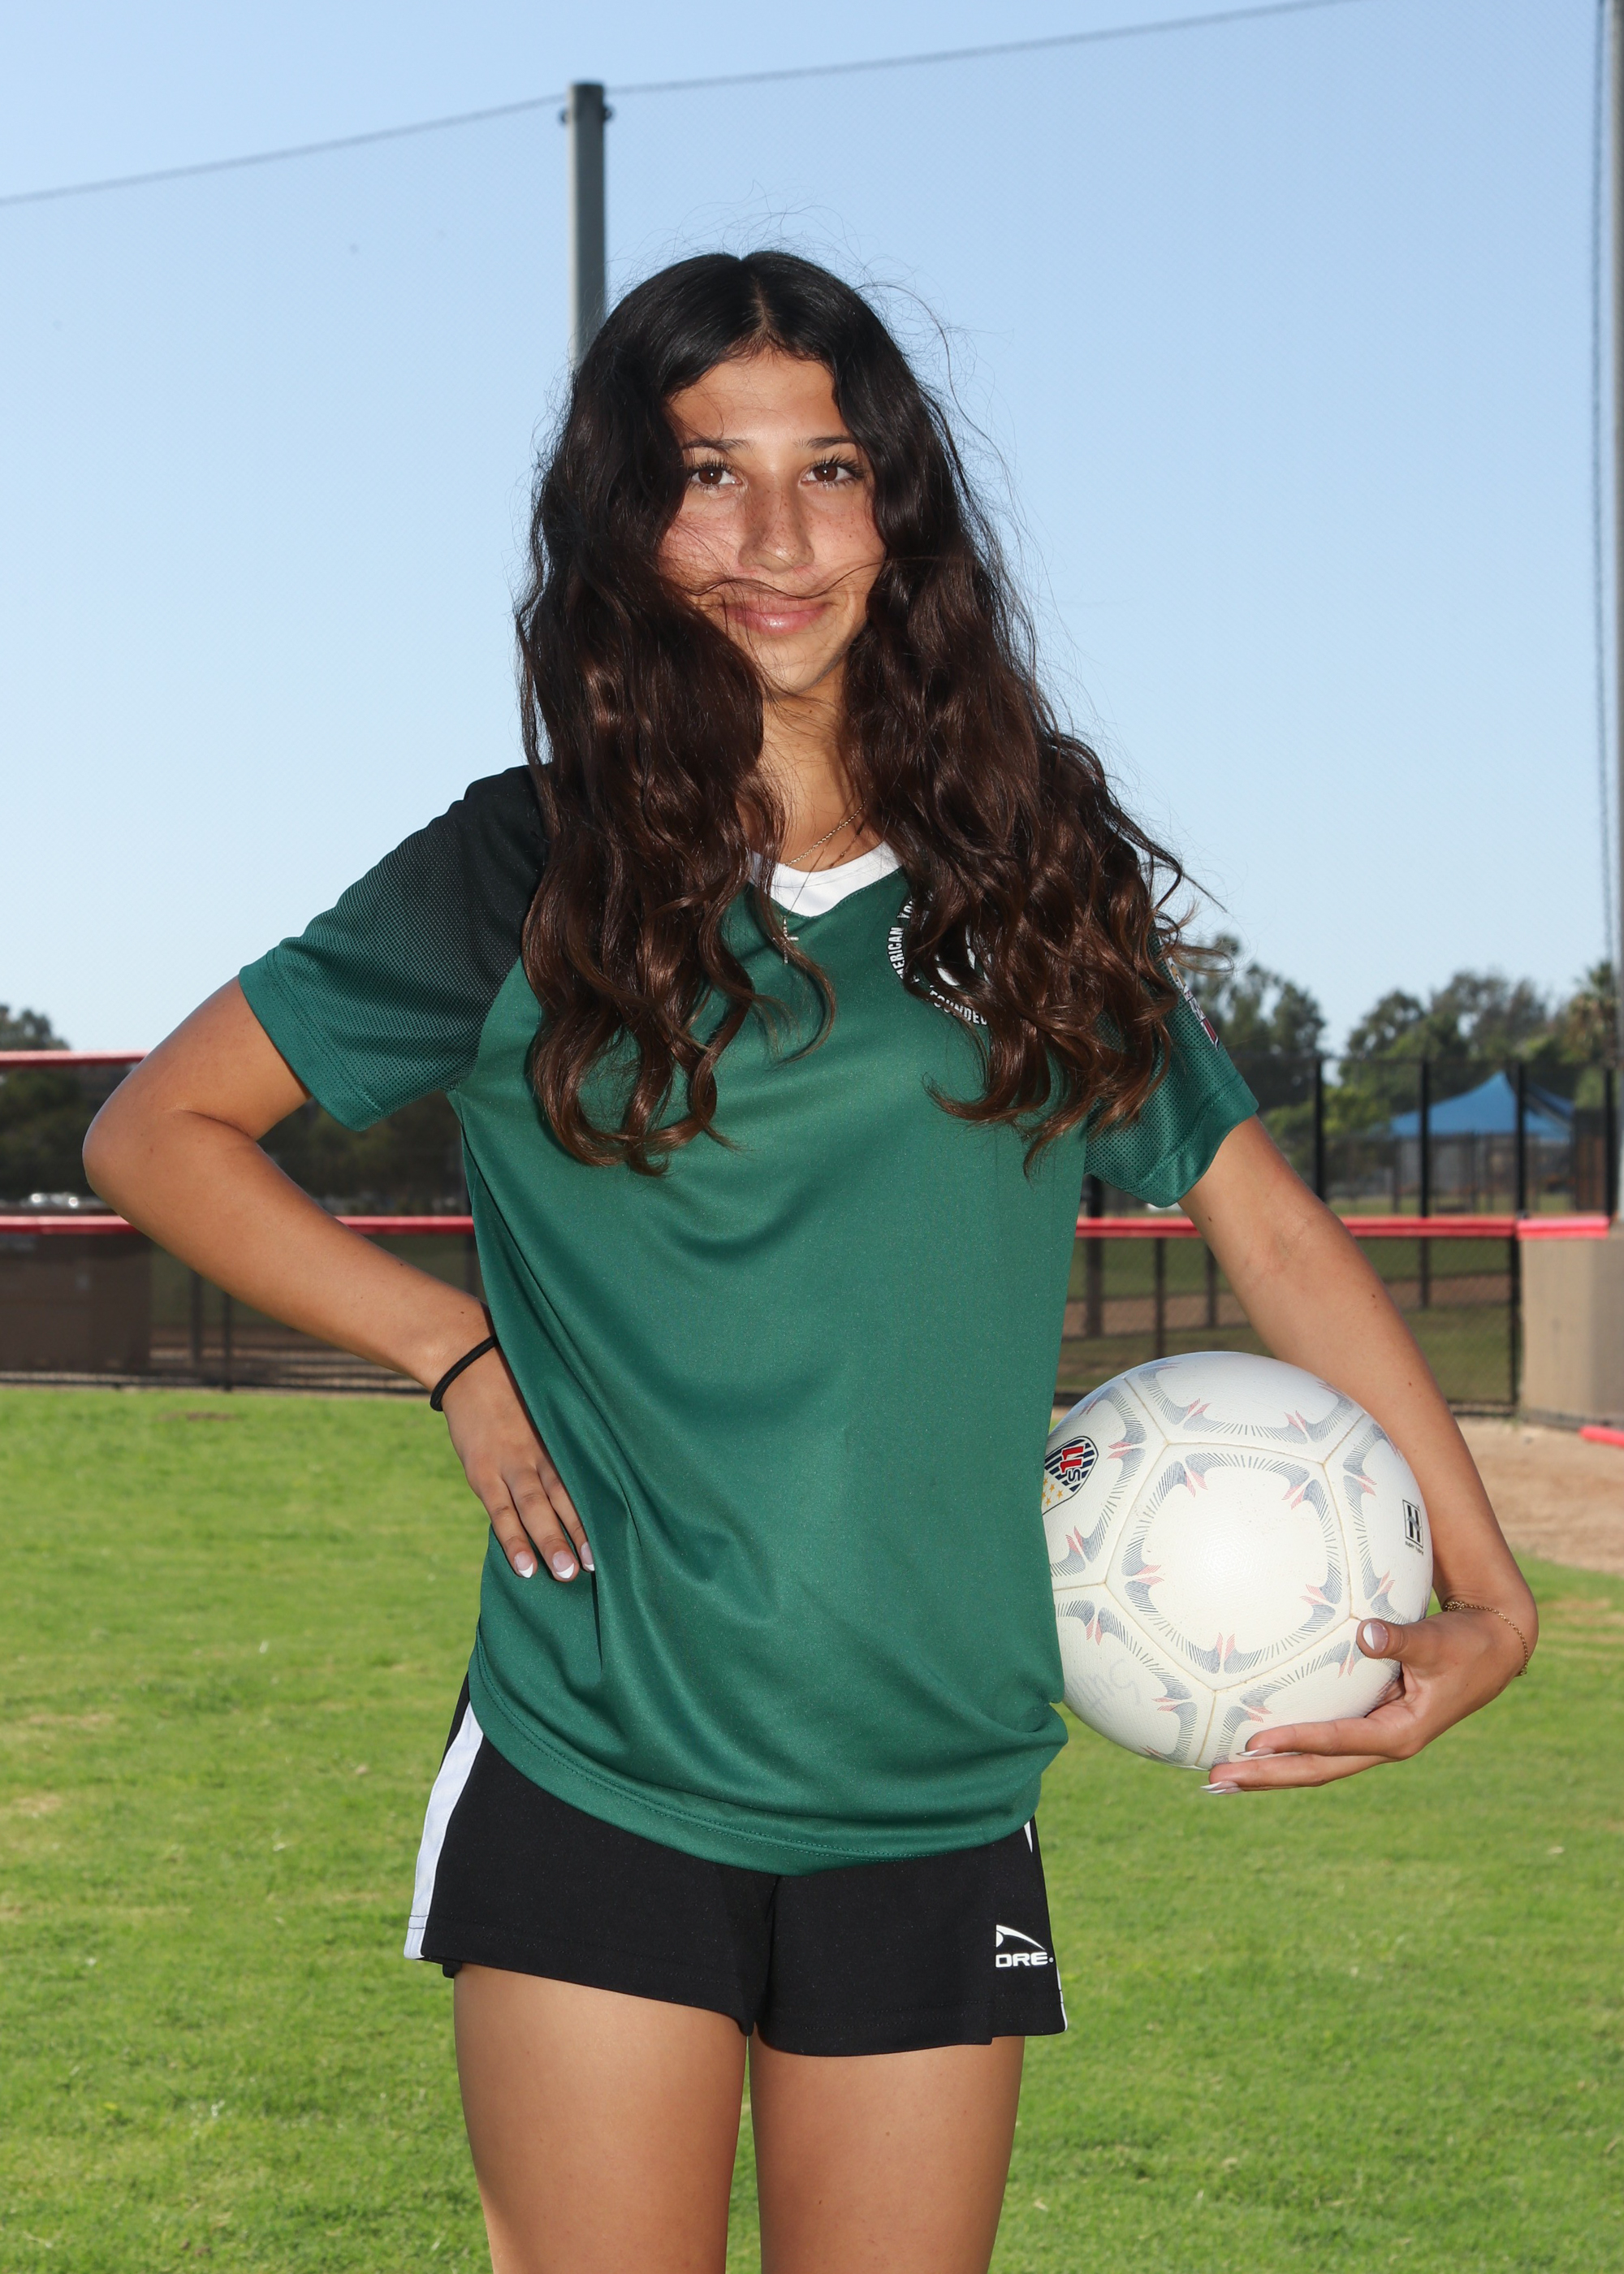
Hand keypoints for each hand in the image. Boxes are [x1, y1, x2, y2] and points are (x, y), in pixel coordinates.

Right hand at [438, 1347, 590, 1583]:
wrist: (469, 1363)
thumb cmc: (515, 1387)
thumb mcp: (549, 1406)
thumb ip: (565, 1437)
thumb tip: (592, 1468)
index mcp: (560, 1438)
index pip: (586, 1480)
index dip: (601, 1509)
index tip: (622, 1538)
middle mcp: (540, 1453)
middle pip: (567, 1498)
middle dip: (581, 1533)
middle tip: (598, 1567)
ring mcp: (510, 1463)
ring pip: (536, 1509)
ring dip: (551, 1542)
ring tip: (566, 1574)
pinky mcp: (482, 1471)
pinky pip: (500, 1512)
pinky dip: (513, 1540)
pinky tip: (524, 1566)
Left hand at [1202, 1605, 1527, 1791]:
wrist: (1490, 1652)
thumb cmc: (1464, 1644)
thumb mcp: (1437, 1641)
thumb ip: (1401, 1639)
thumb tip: (1366, 1632)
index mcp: (1400, 1734)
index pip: (1338, 1742)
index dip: (1297, 1742)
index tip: (1255, 1743)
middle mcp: (1382, 1744)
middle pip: (1316, 1770)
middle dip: (1266, 1776)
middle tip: (1217, 1778)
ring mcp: (1372, 1738)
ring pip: (1315, 1764)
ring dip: (1269, 1772)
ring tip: (1220, 1778)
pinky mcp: (1367, 1725)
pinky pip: (1321, 1744)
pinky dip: (1288, 1749)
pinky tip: (1251, 1745)